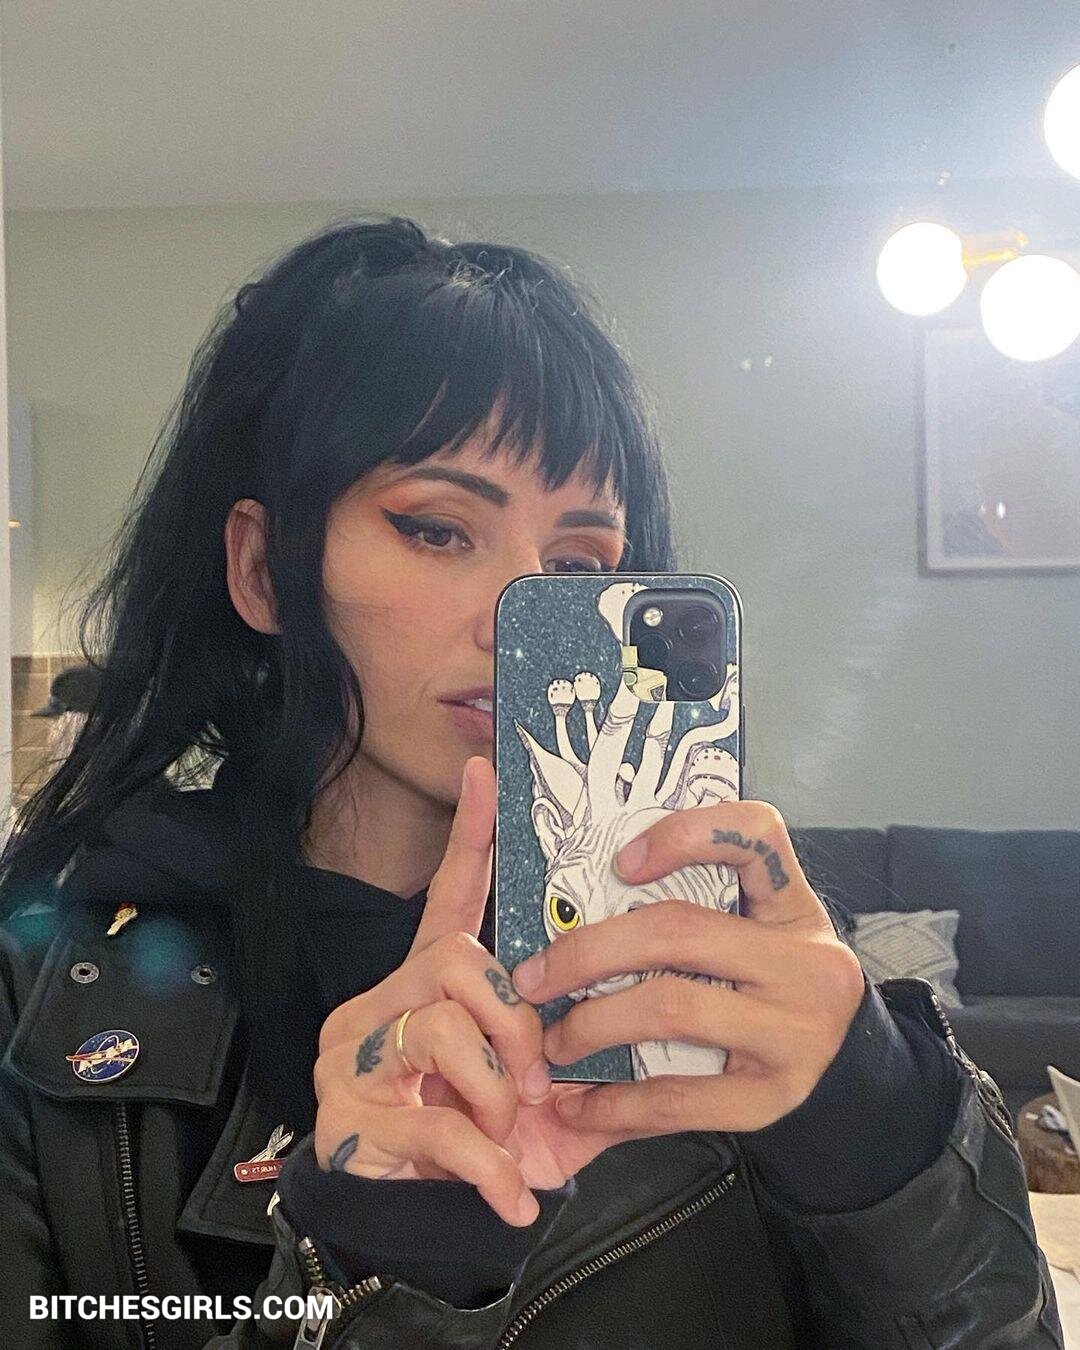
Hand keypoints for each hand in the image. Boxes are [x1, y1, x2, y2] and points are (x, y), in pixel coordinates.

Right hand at [312, 756, 625, 1226]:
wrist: (407, 1225)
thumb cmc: (478, 1144)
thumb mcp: (540, 1102)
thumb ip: (584, 1063)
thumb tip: (646, 1023)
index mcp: (431, 985)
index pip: (451, 897)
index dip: (471, 839)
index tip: (487, 774)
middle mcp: (386, 1003)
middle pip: (457, 961)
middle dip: (513, 1023)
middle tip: (536, 1081)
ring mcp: (358, 1057)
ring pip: (440, 1028)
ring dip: (494, 1090)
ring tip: (507, 1130)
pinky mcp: (350, 1116)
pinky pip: (434, 1121)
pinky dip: (488, 1165)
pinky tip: (510, 1194)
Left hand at [510, 801, 866, 1139]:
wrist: (847, 1072)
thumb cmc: (771, 985)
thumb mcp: (758, 930)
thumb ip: (694, 903)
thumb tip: (574, 894)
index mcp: (793, 905)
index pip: (757, 834)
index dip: (686, 835)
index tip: (622, 861)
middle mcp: (806, 962)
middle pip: (679, 931)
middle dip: (588, 951)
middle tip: (532, 977)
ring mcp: (794, 1033)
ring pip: (672, 1008)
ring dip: (591, 1024)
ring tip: (549, 1041)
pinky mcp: (774, 1098)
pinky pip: (679, 1097)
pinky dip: (615, 1102)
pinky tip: (578, 1106)